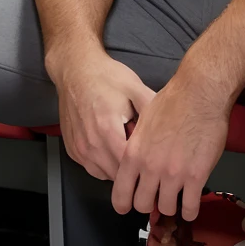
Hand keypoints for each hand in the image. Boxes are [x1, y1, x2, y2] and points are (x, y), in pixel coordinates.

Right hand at [52, 52, 154, 181]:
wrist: (75, 70)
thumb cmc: (105, 77)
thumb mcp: (135, 87)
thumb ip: (153, 109)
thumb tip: (172, 125)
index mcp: (107, 128)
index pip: (130, 165)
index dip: (145, 165)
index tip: (156, 161)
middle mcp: (90, 143)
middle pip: (118, 174)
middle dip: (134, 169)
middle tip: (145, 155)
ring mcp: (79, 149)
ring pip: (104, 175)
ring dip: (119, 169)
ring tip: (128, 150)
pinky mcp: (72, 150)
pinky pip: (92, 168)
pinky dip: (105, 165)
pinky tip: (113, 149)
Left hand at [110, 71, 229, 219]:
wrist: (200, 95)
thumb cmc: (173, 101)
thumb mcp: (143, 122)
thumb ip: (137, 145)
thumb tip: (137, 158)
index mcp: (133, 154)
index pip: (121, 192)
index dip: (123, 204)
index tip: (127, 207)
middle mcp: (150, 168)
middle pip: (142, 205)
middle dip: (149, 204)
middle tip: (157, 198)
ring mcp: (173, 174)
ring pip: (166, 208)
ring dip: (171, 206)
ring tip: (176, 199)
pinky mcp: (196, 177)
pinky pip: (190, 207)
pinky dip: (190, 211)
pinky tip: (191, 205)